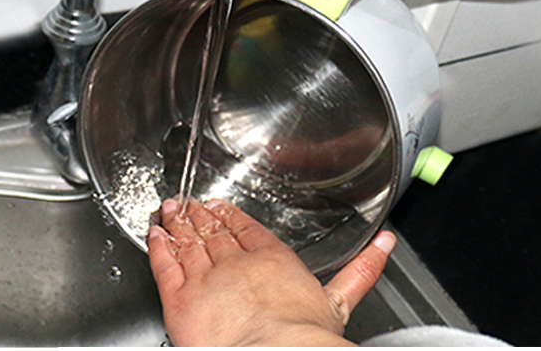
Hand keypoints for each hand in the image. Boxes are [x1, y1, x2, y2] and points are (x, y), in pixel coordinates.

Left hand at [148, 198, 395, 346]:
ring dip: (177, 223)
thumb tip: (385, 244)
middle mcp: (235, 261)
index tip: (218, 206)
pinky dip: (157, 245)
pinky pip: (164, 263)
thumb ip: (361, 269)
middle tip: (188, 202)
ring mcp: (205, 277)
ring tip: (170, 209)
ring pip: (187, 241)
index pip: (244, 227)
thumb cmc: (306, 338)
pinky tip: (154, 233)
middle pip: (212, 231)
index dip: (228, 215)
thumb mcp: (338, 300)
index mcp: (271, 257)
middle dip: (198, 216)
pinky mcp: (180, 297)